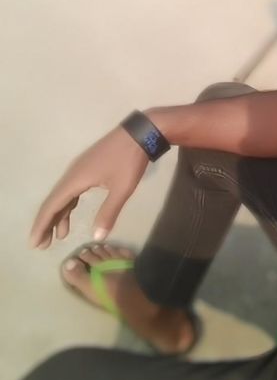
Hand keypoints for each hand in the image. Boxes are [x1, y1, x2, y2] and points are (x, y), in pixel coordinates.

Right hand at [30, 126, 149, 248]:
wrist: (140, 133)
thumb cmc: (129, 160)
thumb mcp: (122, 188)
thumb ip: (108, 213)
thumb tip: (97, 237)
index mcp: (75, 179)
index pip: (52, 205)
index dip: (42, 225)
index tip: (33, 244)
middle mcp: (72, 174)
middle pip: (53, 201)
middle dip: (46, 224)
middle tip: (42, 245)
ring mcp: (79, 169)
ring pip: (63, 195)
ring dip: (58, 215)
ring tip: (59, 236)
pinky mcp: (88, 168)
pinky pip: (72, 190)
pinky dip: (69, 205)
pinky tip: (70, 215)